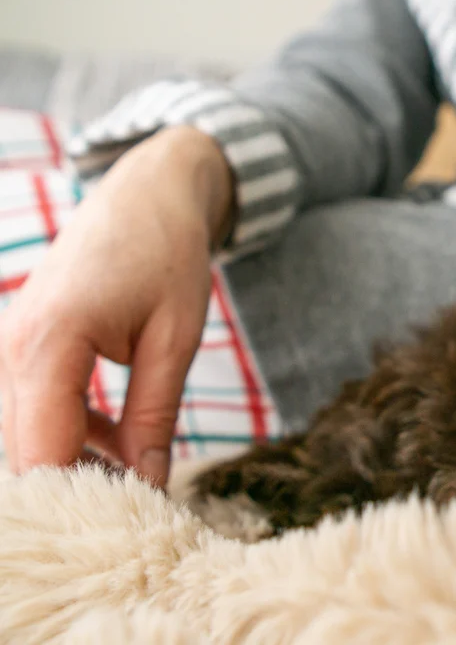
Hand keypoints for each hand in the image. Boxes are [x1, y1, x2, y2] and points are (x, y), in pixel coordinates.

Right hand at [0, 126, 233, 485]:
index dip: (83, 499)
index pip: (42, 452)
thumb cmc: (166, 254)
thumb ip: (155, 415)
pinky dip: (75, 436)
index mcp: (49, 341)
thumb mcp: (175, 339)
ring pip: (27, 436)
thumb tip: (148, 487)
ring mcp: (11, 348)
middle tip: (140, 509)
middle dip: (77, 489)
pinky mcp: (25, 349)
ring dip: (77, 463)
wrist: (146, 193)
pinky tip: (125, 443)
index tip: (130, 525)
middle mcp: (11, 349)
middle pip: (24, 452)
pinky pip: (37, 411)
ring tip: (139, 473)